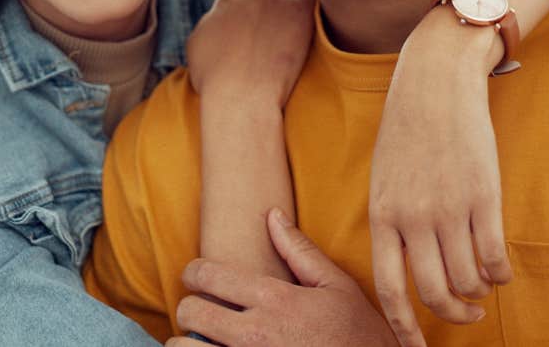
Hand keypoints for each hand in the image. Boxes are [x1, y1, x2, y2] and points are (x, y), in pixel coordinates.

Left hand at [165, 209, 397, 346]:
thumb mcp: (336, 287)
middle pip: (189, 311)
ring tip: (205, 341)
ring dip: (189, 343)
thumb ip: (299, 251)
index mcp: (274, 299)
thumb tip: (273, 215)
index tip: (196, 278)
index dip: (194, 272)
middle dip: (191, 308)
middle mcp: (254, 333)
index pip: (206, 275)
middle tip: (203, 312)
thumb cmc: (359, 334)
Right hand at [186, 0, 315, 108]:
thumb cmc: (216, 81)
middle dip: (272, 1)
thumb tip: (216, 20)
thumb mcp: (197, 47)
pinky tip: (310, 5)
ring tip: (296, 15)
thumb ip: (209, 24)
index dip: (253, 11)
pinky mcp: (299, 8)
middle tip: (279, 24)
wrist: (241, 97)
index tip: (260, 27)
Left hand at [367, 6, 511, 346]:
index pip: (389, 288)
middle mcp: (414, 217)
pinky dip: (500, 274)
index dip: (403, 328)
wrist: (436, 83)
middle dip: (453, 314)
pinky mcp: (485, 196)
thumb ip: (392, 221)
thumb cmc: (407, 130)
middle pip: (434, 293)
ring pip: (468, 279)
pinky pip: (495, 256)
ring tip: (483, 288)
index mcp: (383, 215)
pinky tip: (500, 271)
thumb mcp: (384, 177)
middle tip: (466, 314)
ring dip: (478, 293)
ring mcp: (451, 208)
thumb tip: (405, 266)